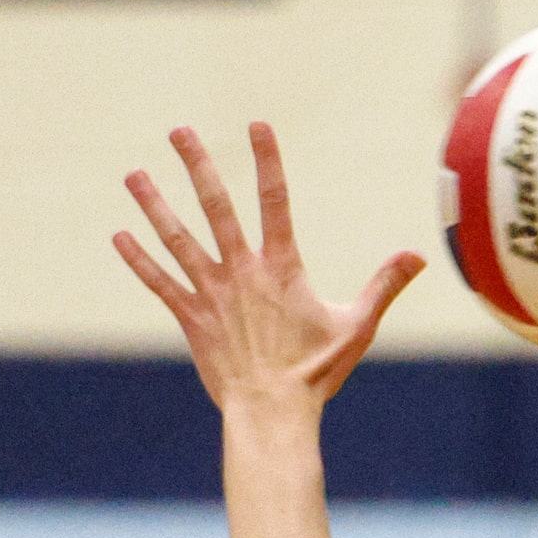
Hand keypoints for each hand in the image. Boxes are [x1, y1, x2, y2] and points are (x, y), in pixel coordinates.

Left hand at [115, 123, 423, 415]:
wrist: (273, 411)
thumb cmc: (316, 372)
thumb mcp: (357, 326)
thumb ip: (384, 285)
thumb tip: (418, 256)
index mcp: (282, 268)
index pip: (275, 201)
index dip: (267, 161)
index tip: (257, 125)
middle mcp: (242, 271)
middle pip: (215, 206)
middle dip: (197, 165)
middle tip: (179, 131)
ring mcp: (212, 293)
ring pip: (177, 238)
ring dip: (154, 204)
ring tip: (134, 175)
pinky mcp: (191, 318)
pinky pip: (160, 283)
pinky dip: (139, 259)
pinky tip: (119, 235)